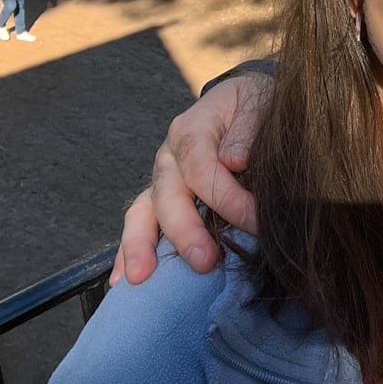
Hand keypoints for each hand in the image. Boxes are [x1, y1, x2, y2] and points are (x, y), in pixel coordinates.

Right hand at [113, 73, 268, 285]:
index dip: (228, 199)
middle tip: (205, 262)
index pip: (203, 169)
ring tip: (140, 279)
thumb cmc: (256, 104)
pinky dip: (129, 252)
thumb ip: (247, 128)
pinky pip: (141, 224)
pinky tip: (123, 281)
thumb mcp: (259, 101)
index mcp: (192, 128)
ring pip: (143, 212)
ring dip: (141, 246)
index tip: (256, 222)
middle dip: (185, 231)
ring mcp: (162, 179)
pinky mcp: (161, 199)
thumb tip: (234, 159)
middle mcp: (170, 155)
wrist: (245, 102)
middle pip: (168, 195)